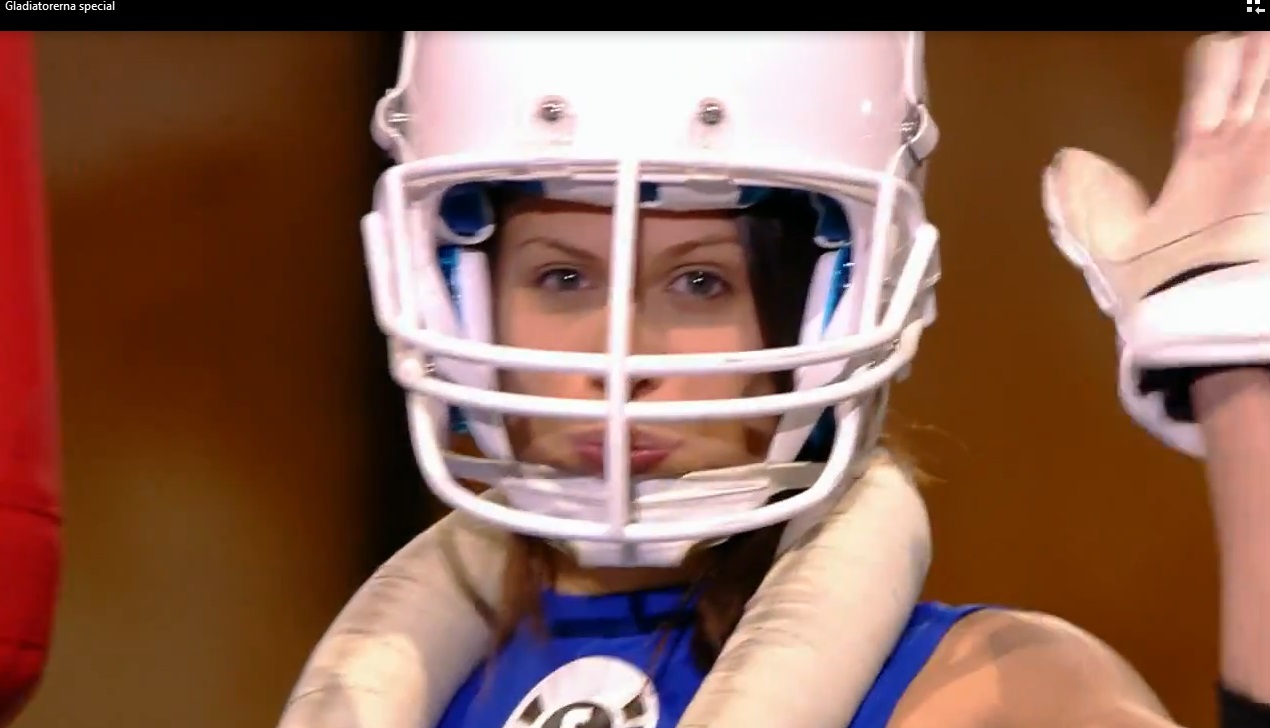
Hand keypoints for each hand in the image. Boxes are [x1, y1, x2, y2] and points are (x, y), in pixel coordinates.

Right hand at [1043, 31, 1269, 455]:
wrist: (1220, 330)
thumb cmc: (1168, 295)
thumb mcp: (1112, 251)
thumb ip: (1084, 203)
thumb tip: (1063, 161)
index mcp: (1202, 151)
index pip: (1214, 71)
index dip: (1220, 59)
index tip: (1224, 50)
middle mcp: (1249, 145)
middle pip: (1261, 66)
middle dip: (1258, 57)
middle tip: (1255, 49)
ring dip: (1268, 79)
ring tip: (1264, 65)